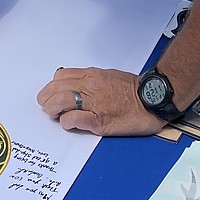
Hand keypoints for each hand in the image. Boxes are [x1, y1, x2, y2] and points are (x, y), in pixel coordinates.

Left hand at [36, 67, 166, 136]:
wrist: (152, 99)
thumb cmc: (134, 90)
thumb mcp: (109, 75)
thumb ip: (91, 79)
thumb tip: (75, 84)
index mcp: (92, 75)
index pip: (60, 76)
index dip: (52, 87)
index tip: (52, 95)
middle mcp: (90, 86)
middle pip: (55, 89)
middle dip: (46, 99)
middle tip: (49, 108)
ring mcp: (94, 104)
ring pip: (59, 102)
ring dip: (53, 110)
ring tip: (57, 116)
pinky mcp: (99, 121)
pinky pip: (73, 119)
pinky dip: (67, 122)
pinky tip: (70, 124)